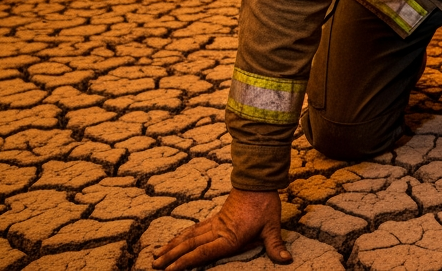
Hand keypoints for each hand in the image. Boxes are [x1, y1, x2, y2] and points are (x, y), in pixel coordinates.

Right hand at [153, 188, 290, 270]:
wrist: (258, 180)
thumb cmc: (265, 204)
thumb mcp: (272, 226)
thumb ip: (275, 246)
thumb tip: (286, 260)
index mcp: (229, 236)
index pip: (203, 253)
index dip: (185, 262)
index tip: (170, 270)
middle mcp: (218, 230)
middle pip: (190, 245)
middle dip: (172, 256)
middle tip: (155, 265)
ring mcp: (215, 223)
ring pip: (189, 236)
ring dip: (172, 246)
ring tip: (157, 255)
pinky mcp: (216, 218)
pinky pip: (195, 229)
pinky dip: (182, 236)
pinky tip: (176, 240)